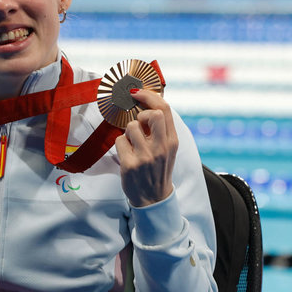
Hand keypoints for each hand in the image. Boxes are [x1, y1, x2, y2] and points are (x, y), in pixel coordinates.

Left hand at [115, 88, 177, 207]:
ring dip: (127, 133)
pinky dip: (120, 145)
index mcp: (172, 141)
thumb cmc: (158, 169)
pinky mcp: (130, 164)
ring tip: (132, 144)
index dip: (149, 96)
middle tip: (138, 125)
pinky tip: (127, 155)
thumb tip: (147, 103)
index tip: (138, 93)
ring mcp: (146, 156)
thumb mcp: (167, 148)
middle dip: (140, 115)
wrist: (153, 198)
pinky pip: (119, 141)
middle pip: (151, 114)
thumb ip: (161, 129)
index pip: (164, 109)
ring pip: (130, 126)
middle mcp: (161, 147)